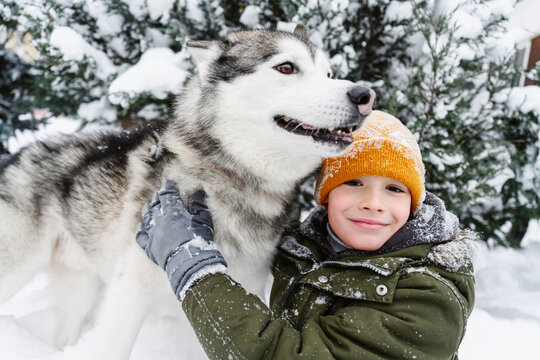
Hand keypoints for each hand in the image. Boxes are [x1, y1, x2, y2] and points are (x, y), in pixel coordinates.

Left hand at [136, 180, 226, 299]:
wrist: (189, 263)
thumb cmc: (199, 240)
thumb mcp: (203, 220)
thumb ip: (199, 205)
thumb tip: (198, 192)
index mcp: (172, 212)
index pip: (167, 195)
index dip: (168, 187)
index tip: (169, 183)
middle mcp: (159, 221)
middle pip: (155, 205)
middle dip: (157, 198)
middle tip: (159, 194)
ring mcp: (152, 234)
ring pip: (146, 218)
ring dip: (148, 210)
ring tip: (148, 206)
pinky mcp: (149, 247)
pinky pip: (141, 236)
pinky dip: (140, 230)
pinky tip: (140, 226)